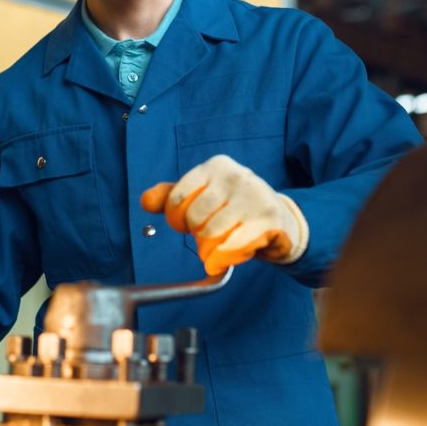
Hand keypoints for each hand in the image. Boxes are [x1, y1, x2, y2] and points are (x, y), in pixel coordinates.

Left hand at [141, 154, 307, 274]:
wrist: (281, 221)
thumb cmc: (235, 209)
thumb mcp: (202, 197)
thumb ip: (171, 197)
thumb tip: (146, 201)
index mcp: (215, 166)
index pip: (177, 198)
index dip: (177, 219)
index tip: (188, 225)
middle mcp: (236, 176)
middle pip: (195, 219)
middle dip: (197, 236)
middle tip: (209, 236)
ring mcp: (255, 196)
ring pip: (213, 234)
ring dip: (211, 251)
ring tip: (220, 247)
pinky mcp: (269, 219)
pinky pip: (233, 246)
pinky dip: (224, 259)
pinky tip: (226, 258)